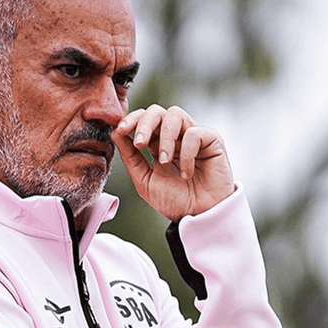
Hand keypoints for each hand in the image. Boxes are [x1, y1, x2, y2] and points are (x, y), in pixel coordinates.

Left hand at [111, 105, 234, 220]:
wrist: (199, 217)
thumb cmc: (175, 201)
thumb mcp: (144, 180)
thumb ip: (130, 157)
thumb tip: (115, 133)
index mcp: (157, 143)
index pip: (142, 119)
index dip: (131, 120)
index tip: (120, 130)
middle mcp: (175, 136)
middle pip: (156, 111)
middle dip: (144, 124)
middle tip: (140, 144)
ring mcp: (193, 136)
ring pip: (175, 114)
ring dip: (165, 137)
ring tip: (164, 161)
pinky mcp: (212, 141)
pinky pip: (195, 133)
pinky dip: (187, 152)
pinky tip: (187, 173)